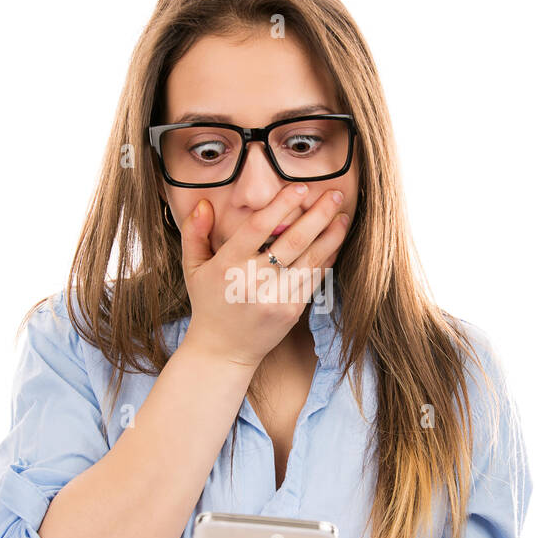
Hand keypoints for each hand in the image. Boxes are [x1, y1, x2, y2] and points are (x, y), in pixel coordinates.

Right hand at [178, 183, 350, 368]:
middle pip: (292, 240)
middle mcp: (252, 280)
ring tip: (343, 216)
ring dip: (331, 236)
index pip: (258, 227)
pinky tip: (335, 243)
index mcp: (228, 265)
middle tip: (335, 195)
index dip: (281, 205)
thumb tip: (203, 203)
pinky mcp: (291, 311)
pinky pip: (314, 279)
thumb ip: (194, 233)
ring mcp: (274, 297)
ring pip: (310, 259)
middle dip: (318, 214)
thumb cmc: (209, 303)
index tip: (301, 188)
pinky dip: (327, 259)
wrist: (222, 350)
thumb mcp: (193, 267)